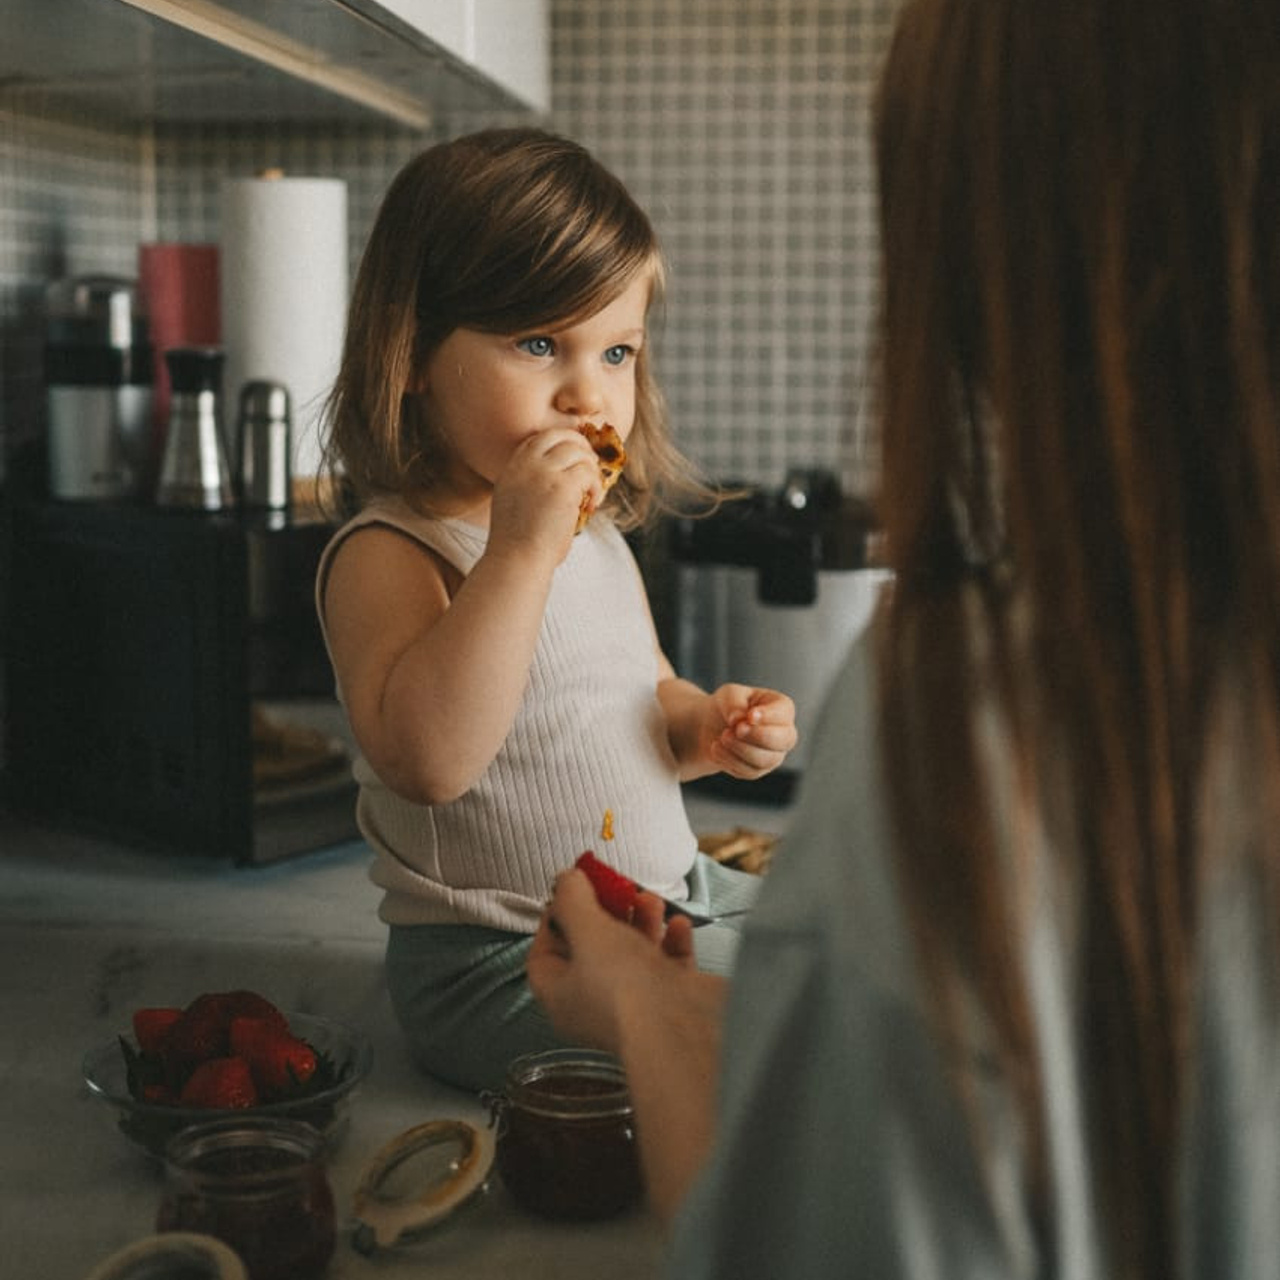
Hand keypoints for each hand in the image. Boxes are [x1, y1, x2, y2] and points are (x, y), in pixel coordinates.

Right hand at [487, 428, 602, 565]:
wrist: (517, 560)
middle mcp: (526, 465)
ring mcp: (543, 473)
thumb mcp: (516, 504)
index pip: (539, 439)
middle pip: (561, 435)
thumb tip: (567, 476)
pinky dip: (596, 487)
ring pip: (579, 452)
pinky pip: (589, 472)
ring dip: (591, 470)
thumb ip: (533, 485)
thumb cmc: (521, 543)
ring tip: (591, 493)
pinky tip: (592, 505)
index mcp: (512, 468)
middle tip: (591, 468)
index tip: (575, 460)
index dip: (562, 444)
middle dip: (581, 447)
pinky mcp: (562, 486)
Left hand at [528, 870, 695, 1053]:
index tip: (571, 892)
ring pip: (634, 954)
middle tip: (617, 886)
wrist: (684, 1029)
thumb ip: (572, 899)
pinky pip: (669, 965)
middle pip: (592, 949)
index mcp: (561, 997)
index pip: (545, 955)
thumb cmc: (625, 989)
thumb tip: (566, 880)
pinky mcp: (673, 1002)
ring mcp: (637, 1005)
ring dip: (642, 920)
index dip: (554, 919)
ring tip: (650, 900)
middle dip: (606, 912)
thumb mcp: (587, 931)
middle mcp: (596, 1005)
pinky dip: (672, 940)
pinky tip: (678, 926)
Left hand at [701, 684, 797, 778]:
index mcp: (782, 708)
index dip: (769, 716)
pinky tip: (716, 747)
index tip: (749, 715)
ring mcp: (774, 754)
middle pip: (784, 740)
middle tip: (736, 729)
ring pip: (765, 760)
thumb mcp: (729, 695)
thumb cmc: (729, 705)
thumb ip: (734, 703)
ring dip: (741, 748)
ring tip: (723, 736)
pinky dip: (730, 760)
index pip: (784, 713)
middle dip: (758, 735)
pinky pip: (749, 771)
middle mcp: (784, 733)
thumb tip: (737, 719)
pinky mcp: (758, 770)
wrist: (712, 725)